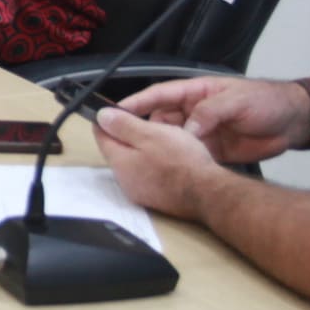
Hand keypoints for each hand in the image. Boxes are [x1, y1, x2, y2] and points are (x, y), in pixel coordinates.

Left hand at [90, 104, 219, 218]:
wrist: (207, 193)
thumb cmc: (182, 162)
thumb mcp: (151, 134)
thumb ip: (124, 125)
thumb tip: (101, 116)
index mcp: (120, 162)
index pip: (101, 136)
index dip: (107, 120)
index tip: (115, 111)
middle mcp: (125, 181)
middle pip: (117, 151)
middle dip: (126, 135)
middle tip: (144, 123)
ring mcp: (140, 192)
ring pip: (134, 163)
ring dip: (142, 151)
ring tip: (160, 139)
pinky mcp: (155, 198)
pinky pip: (148, 176)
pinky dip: (154, 165)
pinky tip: (168, 160)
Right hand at [115, 76, 309, 164]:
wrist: (295, 122)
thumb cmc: (268, 101)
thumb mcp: (237, 100)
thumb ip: (210, 112)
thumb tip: (186, 130)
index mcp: (197, 92)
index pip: (160, 95)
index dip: (137, 103)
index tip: (116, 112)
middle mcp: (195, 111)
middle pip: (160, 121)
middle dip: (144, 130)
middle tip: (125, 143)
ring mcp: (203, 132)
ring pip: (173, 140)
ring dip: (162, 148)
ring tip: (144, 159)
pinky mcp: (213, 150)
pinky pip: (190, 155)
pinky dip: (181, 161)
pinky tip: (171, 169)